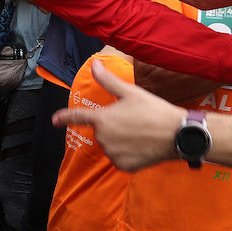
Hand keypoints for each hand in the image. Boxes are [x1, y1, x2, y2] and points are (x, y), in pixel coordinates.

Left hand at [54, 59, 181, 170]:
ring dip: (120, 141)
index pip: (78, 117)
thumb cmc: (154, 110)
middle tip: (134, 121)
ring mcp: (113, 154)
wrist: (177, 134)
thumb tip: (94, 64)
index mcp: (102, 119)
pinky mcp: (123, 166)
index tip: (54, 120)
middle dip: (113, 126)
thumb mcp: (130, 92)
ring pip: (111, 146)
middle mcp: (103, 138)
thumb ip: (108, 81)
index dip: (64, 117)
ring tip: (141, 134)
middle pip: (102, 131)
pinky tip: (142, 147)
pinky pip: (120, 159)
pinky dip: (128, 154)